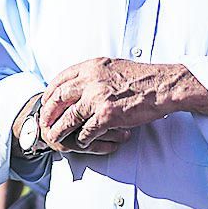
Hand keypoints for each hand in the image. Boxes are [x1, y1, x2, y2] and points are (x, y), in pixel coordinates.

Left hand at [39, 57, 167, 152]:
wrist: (163, 86)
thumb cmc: (142, 77)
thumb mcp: (113, 66)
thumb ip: (95, 73)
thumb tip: (80, 80)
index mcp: (91, 66)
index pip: (60, 79)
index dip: (50, 92)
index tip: (46, 102)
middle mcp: (90, 80)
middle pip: (58, 98)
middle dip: (48, 112)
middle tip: (44, 122)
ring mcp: (97, 98)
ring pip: (68, 118)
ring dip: (59, 130)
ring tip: (54, 137)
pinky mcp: (107, 115)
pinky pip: (86, 131)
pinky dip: (82, 139)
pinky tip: (82, 142)